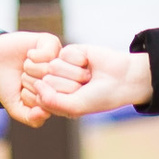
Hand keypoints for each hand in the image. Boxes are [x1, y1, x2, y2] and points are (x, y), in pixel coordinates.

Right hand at [0, 31, 59, 128]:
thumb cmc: (6, 85)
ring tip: (25, 67)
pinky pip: (49, 54)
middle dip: (33, 85)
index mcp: (58, 95)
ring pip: (50, 69)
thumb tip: (46, 113)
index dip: (35, 98)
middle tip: (24, 78)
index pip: (55, 102)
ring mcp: (58, 59)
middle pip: (53, 86)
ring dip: (31, 69)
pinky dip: (34, 57)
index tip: (24, 93)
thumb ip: (32, 118)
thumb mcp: (16, 108)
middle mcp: (62, 77)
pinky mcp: (51, 42)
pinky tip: (29, 55)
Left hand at [25, 44, 151, 119]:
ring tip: (88, 76)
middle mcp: (57, 83)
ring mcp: (62, 67)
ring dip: (76, 72)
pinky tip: (88, 63)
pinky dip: (79, 60)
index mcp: (56, 100)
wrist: (123, 79)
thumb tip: (36, 84)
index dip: (60, 97)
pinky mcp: (69, 52)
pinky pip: (64, 53)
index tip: (77, 98)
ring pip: (54, 66)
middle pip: (47, 81)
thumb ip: (50, 101)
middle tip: (85, 86)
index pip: (40, 97)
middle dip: (69, 85)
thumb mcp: (74, 106)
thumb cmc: (100, 97)